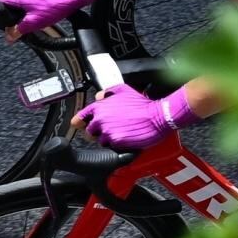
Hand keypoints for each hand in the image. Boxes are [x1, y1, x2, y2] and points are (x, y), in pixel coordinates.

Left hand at [74, 81, 190, 151]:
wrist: (157, 116)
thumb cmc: (142, 104)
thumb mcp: (123, 90)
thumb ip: (107, 92)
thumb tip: (99, 96)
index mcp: (100, 107)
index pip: (80, 117)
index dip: (80, 121)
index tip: (80, 124)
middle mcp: (101, 120)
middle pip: (89, 131)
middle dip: (97, 131)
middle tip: (110, 128)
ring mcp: (108, 132)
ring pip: (100, 140)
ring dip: (108, 138)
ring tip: (121, 131)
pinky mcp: (116, 142)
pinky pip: (111, 147)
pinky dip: (117, 144)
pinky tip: (126, 137)